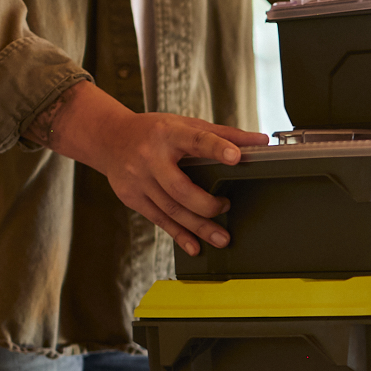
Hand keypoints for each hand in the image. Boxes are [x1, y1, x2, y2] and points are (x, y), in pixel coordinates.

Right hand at [31, 82, 271, 254]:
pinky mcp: (132, 198)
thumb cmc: (154, 131)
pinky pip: (159, 220)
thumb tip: (260, 142)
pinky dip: (179, 235)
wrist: (109, 139)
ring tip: (221, 238)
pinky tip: (195, 246)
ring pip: (171, 209)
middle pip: (180, 187)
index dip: (216, 148)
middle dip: (206, 204)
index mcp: (168, 133)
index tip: (236, 157)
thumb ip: (223, 134)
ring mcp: (138, 180)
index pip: (196, 140)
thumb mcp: (185, 125)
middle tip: (226, 207)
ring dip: (198, 227)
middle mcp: (150, 157)